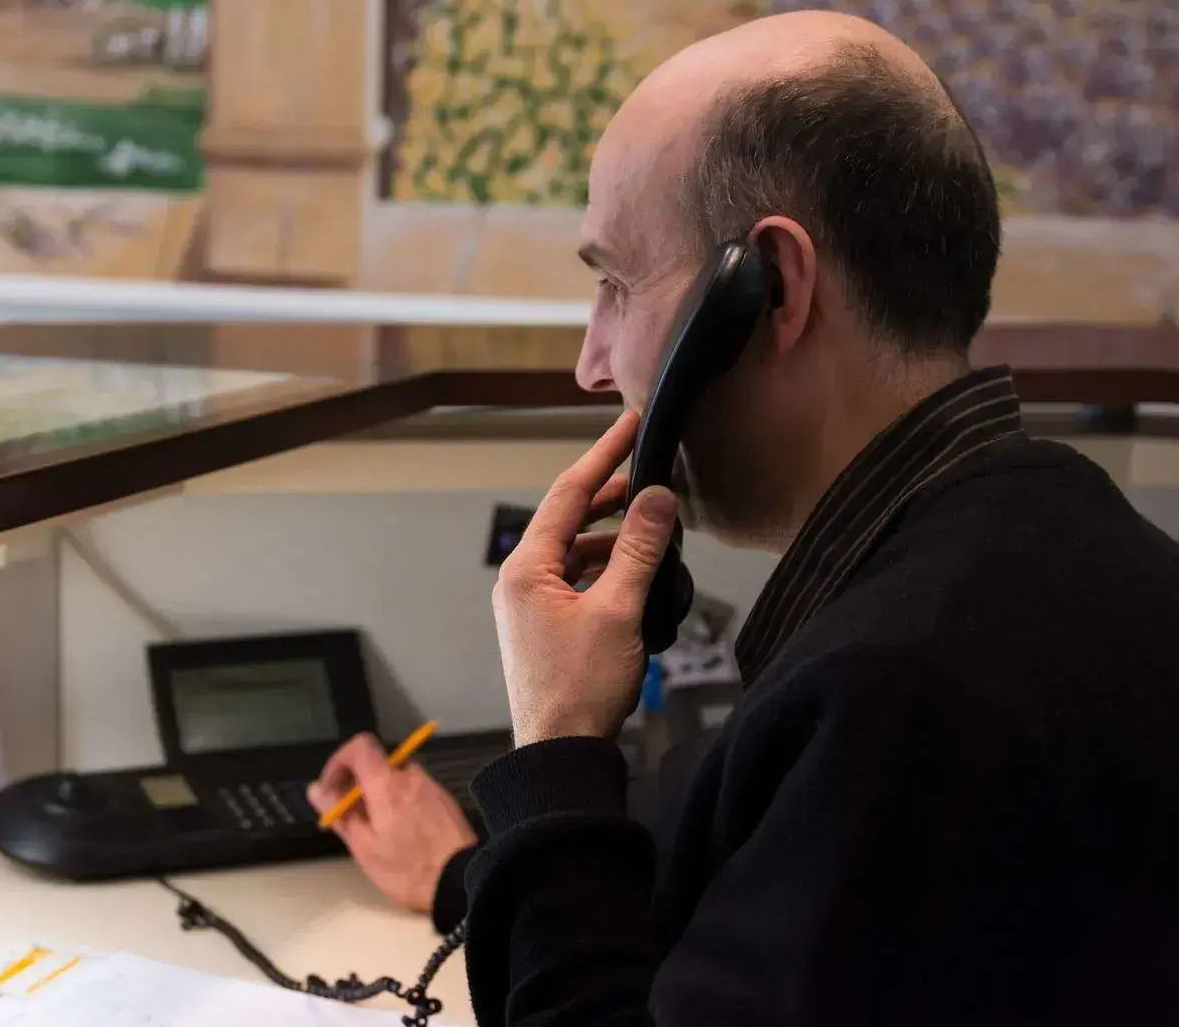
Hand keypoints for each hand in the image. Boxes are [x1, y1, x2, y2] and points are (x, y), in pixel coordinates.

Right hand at [306, 732, 477, 913]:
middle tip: (351, 815)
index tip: (333, 788)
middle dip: (359, 783)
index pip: (360, 745)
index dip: (340, 760)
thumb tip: (317, 789)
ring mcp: (431, 786)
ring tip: (375, 828)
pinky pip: (414, 790)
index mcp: (387, 784)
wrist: (463, 881)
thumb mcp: (364, 847)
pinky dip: (400, 801)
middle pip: (378, 763)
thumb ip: (340, 814)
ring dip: (380, 793)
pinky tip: (401, 831)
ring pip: (397, 777)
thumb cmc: (408, 869)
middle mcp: (411, 776)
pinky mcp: (444, 800)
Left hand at [491, 409, 676, 746]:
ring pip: (574, 550)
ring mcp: (530, 604)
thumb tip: (657, 496)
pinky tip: (637, 570)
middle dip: (610, 494)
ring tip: (653, 523)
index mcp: (527, 568)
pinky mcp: (545, 626)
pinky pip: (576, 578)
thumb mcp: (618, 611)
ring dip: (612, 534)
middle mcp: (521, 580)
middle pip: (568, 519)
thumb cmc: (580, 689)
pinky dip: (606, 566)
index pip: (568, 493)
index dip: (603, 455)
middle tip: (650, 469)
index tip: (630, 425)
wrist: (559, 754)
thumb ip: (638, 549)